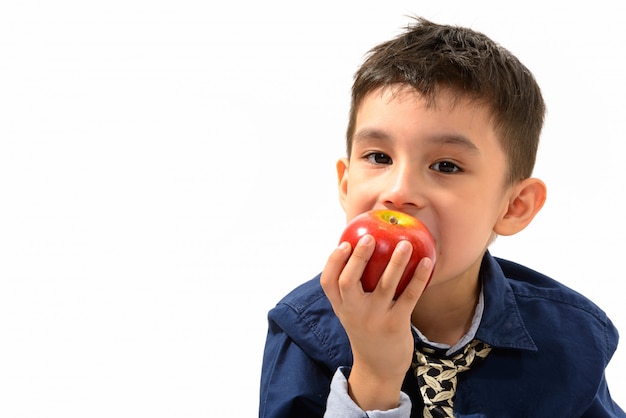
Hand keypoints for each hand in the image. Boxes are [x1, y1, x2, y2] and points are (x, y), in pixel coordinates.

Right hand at [320, 234, 433, 410]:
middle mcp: (353, 312)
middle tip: (370, 237)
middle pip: (348, 281)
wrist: (379, 368)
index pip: (328, 282)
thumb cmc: (366, 329)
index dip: (333, 261)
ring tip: (405, 243)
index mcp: (341, 306)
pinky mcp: (396, 324)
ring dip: (396, 262)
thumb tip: (362, 249)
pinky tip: (428, 262)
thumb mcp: (351, 312)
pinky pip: (409, 296)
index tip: (344, 244)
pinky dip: (418, 278)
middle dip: (358, 257)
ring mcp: (374, 318)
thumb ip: (351, 288)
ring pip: (384, 285)